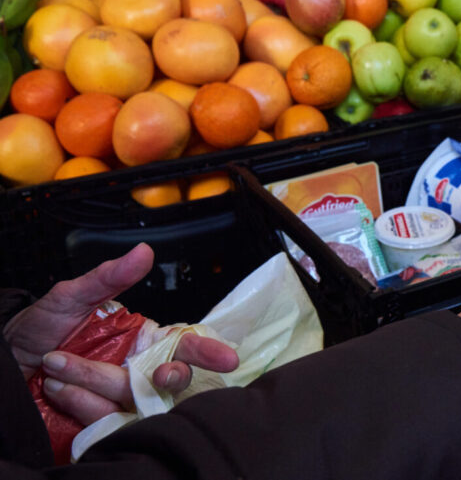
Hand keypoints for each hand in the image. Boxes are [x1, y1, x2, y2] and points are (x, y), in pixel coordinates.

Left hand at [3, 244, 238, 424]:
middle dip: (171, 375)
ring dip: (93, 379)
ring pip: (132, 397)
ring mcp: (120, 398)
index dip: (207, 351)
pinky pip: (106, 418)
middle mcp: (138, 370)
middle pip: (173, 379)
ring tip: (56, 363)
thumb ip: (109, 276)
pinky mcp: (100, 422)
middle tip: (158, 372)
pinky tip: (58, 388)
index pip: (185, 344)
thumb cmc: (40, 328)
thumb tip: (143, 252)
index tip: (225, 358)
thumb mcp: (72, 296)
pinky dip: (81, 402)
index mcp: (143, 339)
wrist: (4, 364)